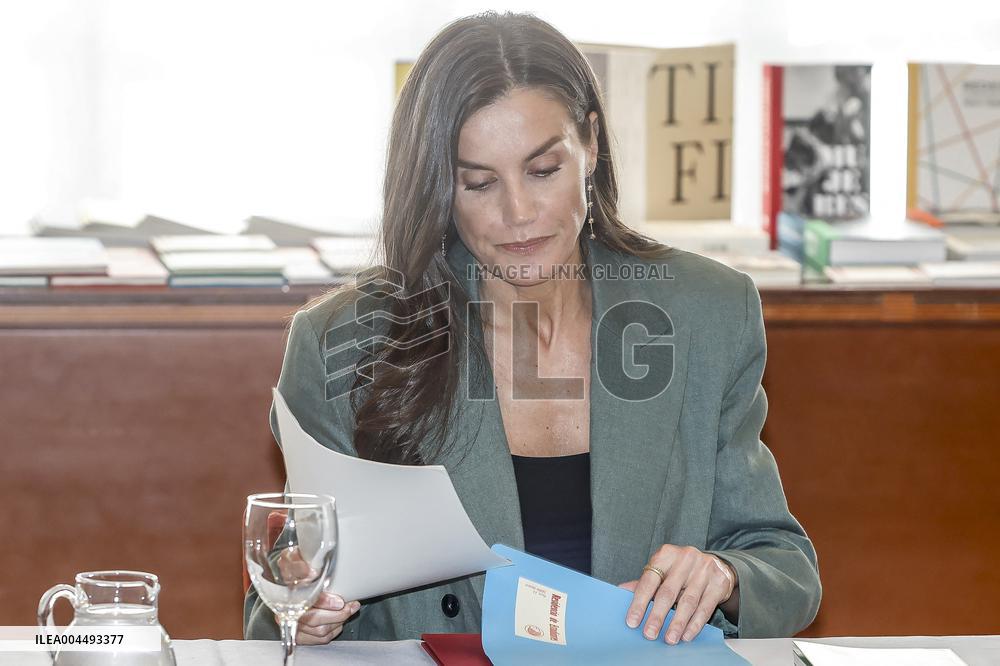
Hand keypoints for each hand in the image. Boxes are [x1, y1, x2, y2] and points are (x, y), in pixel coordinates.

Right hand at [273, 548, 360, 644]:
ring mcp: (292, 625)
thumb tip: (311, 570)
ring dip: (338, 621)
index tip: (340, 601)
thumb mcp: (294, 557)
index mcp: (285, 592)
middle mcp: (286, 611)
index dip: (325, 602)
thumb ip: (300, 562)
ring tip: (349, 610)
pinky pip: (319, 639)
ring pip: (319, 631)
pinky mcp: (298, 635)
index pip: (305, 600)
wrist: (288, 577)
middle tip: (351, 606)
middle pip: (314, 620)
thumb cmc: (295, 566)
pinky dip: (333, 630)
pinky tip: (338, 620)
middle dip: (338, 614)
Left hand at [618, 545, 736, 644]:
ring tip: (669, 639)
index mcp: (666, 554)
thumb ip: (645, 582)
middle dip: (657, 616)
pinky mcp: (718, 582)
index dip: (639, 602)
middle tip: (649, 633)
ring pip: (687, 602)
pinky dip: (695, 624)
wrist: (717, 564)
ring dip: (677, 623)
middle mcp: (685, 559)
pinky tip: (686, 635)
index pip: (649, 580)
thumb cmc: (682, 569)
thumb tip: (622, 591)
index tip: (632, 621)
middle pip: (668, 592)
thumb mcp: (664, 570)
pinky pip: (705, 607)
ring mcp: (703, 570)